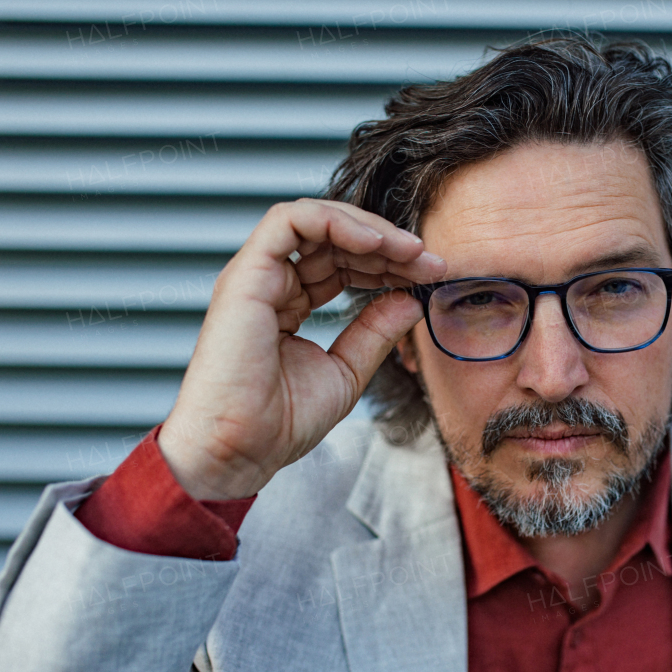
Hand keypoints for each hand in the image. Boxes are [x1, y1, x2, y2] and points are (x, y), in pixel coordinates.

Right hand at [157, 199, 445, 499]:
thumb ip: (376, 332)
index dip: (388, 264)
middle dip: (388, 245)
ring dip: (369, 229)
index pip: (343, 263)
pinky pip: (289, 221)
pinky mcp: (246, 275)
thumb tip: (410, 300)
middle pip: (334, 240)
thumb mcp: (346, 371)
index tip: (429, 277)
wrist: (240, 450)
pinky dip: (335, 222)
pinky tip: (375, 244)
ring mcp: (256, 276)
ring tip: (409, 251)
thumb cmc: (279, 423)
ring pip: (315, 221)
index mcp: (289, 303)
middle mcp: (271, 283)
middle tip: (431, 262)